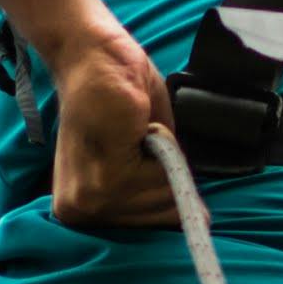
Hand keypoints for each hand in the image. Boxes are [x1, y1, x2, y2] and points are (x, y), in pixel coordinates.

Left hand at [46, 17, 176, 233]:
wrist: (93, 57)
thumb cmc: (116, 95)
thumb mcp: (144, 152)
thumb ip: (162, 187)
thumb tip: (202, 221)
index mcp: (81, 212)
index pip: (149, 227)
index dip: (163, 190)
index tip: (145, 159)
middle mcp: (80, 214)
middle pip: (162, 215)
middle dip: (164, 171)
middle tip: (135, 136)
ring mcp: (92, 200)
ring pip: (166, 195)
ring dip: (163, 155)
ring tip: (134, 129)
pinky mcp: (107, 180)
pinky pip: (165, 175)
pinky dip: (163, 143)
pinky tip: (135, 126)